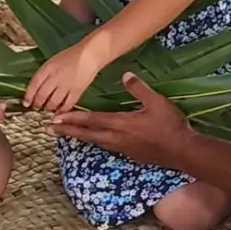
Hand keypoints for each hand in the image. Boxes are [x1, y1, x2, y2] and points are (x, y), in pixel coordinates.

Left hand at [23, 39, 105, 112]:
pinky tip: (59, 112)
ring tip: (47, 110)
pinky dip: (62, 110)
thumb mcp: (54, 61)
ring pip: (53, 102)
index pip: (34, 83)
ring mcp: (66, 85)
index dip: (28, 95)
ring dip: (48, 108)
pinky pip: (67, 104)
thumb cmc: (71, 56)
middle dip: (37, 104)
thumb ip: (45, 73)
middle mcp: (55, 77)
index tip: (26, 103)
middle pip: (42, 95)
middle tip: (36, 108)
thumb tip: (38, 88)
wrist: (90, 54)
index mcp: (48, 67)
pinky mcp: (77, 91)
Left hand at [47, 72, 191, 167]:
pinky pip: (106, 146)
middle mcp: (116, 138)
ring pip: (95, 141)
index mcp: (120, 123)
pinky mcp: (129, 154)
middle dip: (67, 130)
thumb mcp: (156, 102)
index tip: (54, 118)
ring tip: (66, 134)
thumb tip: (125, 75)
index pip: (91, 120)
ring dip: (79, 137)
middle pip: (87, 134)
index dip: (72, 119)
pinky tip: (95, 140)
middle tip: (48, 129)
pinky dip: (95, 141)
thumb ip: (138, 88)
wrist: (182, 151)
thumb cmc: (169, 125)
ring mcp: (122, 148)